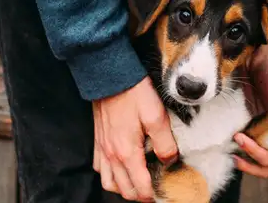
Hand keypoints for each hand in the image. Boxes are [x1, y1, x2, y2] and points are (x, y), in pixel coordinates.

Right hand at [93, 76, 177, 201]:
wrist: (111, 76)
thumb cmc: (134, 94)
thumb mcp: (157, 117)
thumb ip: (165, 143)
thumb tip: (169, 161)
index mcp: (127, 152)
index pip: (140, 186)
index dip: (152, 195)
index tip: (163, 194)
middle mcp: (112, 155)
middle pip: (124, 189)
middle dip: (139, 195)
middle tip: (152, 190)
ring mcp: (102, 147)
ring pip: (108, 181)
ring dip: (122, 187)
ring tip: (135, 183)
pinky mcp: (98, 139)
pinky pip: (98, 166)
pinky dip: (108, 174)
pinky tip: (118, 167)